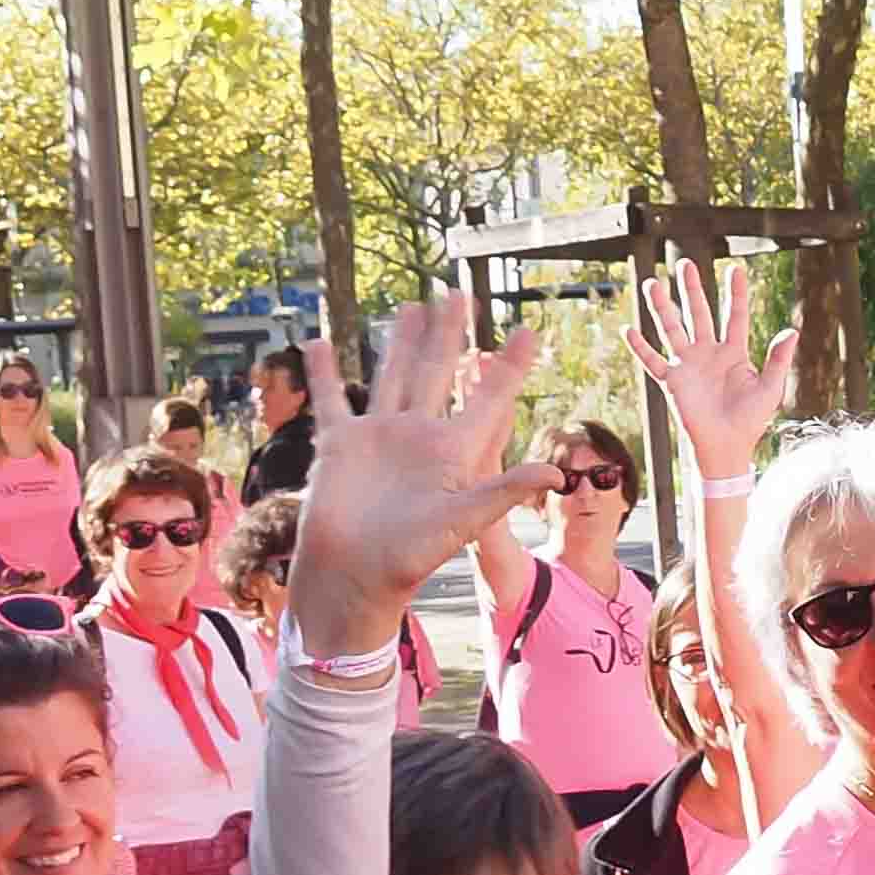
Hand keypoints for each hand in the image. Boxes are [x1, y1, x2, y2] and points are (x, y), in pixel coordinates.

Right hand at [289, 296, 547, 657]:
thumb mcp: (461, 522)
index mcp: (453, 451)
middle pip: (438, 371)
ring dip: (401, 341)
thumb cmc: (409, 560)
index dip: (511, 366)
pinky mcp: (340, 446)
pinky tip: (319, 343)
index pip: (490, 397)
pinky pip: (331, 399)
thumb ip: (503, 492)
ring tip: (412, 306)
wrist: (352, 580)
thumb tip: (555, 473)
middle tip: (460, 294)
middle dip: (450, 334)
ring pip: (393, 375)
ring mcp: (378, 437)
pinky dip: (324, 373)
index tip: (530, 331)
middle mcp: (418, 437)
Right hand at [625, 259, 793, 486]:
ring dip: (662, 307)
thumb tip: (792, 331)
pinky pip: (653, 361)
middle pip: (698, 313)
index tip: (734, 268)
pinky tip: (628, 329)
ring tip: (652, 283)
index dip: (736, 293)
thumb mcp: (770, 388)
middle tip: (685, 264)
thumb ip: (778, 359)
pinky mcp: (673, 382)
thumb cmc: (751, 421)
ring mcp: (689, 366)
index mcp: (734, 353)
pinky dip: (640, 347)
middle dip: (692, 289)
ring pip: (672, 329)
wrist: (727, 448)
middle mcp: (708, 353)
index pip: (734, 316)